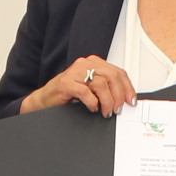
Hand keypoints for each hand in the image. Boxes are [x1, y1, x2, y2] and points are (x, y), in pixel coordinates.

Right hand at [19, 56, 135, 116]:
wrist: (45, 100)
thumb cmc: (68, 95)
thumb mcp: (91, 89)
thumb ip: (106, 89)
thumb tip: (124, 98)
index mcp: (94, 63)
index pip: (118, 72)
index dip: (127, 88)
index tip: (130, 101)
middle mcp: (85, 64)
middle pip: (112, 77)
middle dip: (118, 96)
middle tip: (118, 109)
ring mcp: (75, 72)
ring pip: (101, 84)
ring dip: (107, 101)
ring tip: (105, 111)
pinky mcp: (66, 83)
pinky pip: (86, 92)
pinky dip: (92, 103)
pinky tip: (92, 108)